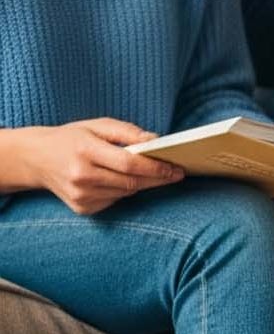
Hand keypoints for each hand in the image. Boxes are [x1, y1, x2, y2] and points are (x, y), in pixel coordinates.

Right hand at [20, 120, 184, 215]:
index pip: (129, 163)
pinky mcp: (82, 208)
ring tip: (154, 174)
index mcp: (85, 151)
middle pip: (131, 182)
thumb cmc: (71, 138)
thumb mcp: (96, 125)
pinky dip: (123, 191)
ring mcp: (81, 196)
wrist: (36, 158)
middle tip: (176, 173)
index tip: (175, 167)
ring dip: (141, 184)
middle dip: (157, 178)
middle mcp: (82, 176)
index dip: (155, 167)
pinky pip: (114, 200)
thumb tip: (155, 139)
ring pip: (125, 193)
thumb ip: (126, 131)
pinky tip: (121, 181)